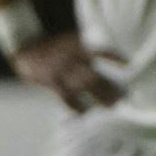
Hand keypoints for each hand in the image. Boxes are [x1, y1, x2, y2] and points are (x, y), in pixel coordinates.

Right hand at [10, 34, 124, 112]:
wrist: (26, 48)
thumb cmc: (55, 47)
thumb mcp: (71, 42)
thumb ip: (87, 50)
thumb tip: (111, 59)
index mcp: (77, 46)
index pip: (100, 50)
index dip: (113, 57)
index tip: (129, 64)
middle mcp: (71, 58)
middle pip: (93, 75)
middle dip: (109, 87)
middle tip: (124, 97)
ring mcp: (61, 71)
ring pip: (83, 87)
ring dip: (99, 97)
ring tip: (113, 105)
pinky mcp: (52, 83)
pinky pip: (66, 97)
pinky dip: (76, 106)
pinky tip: (86, 113)